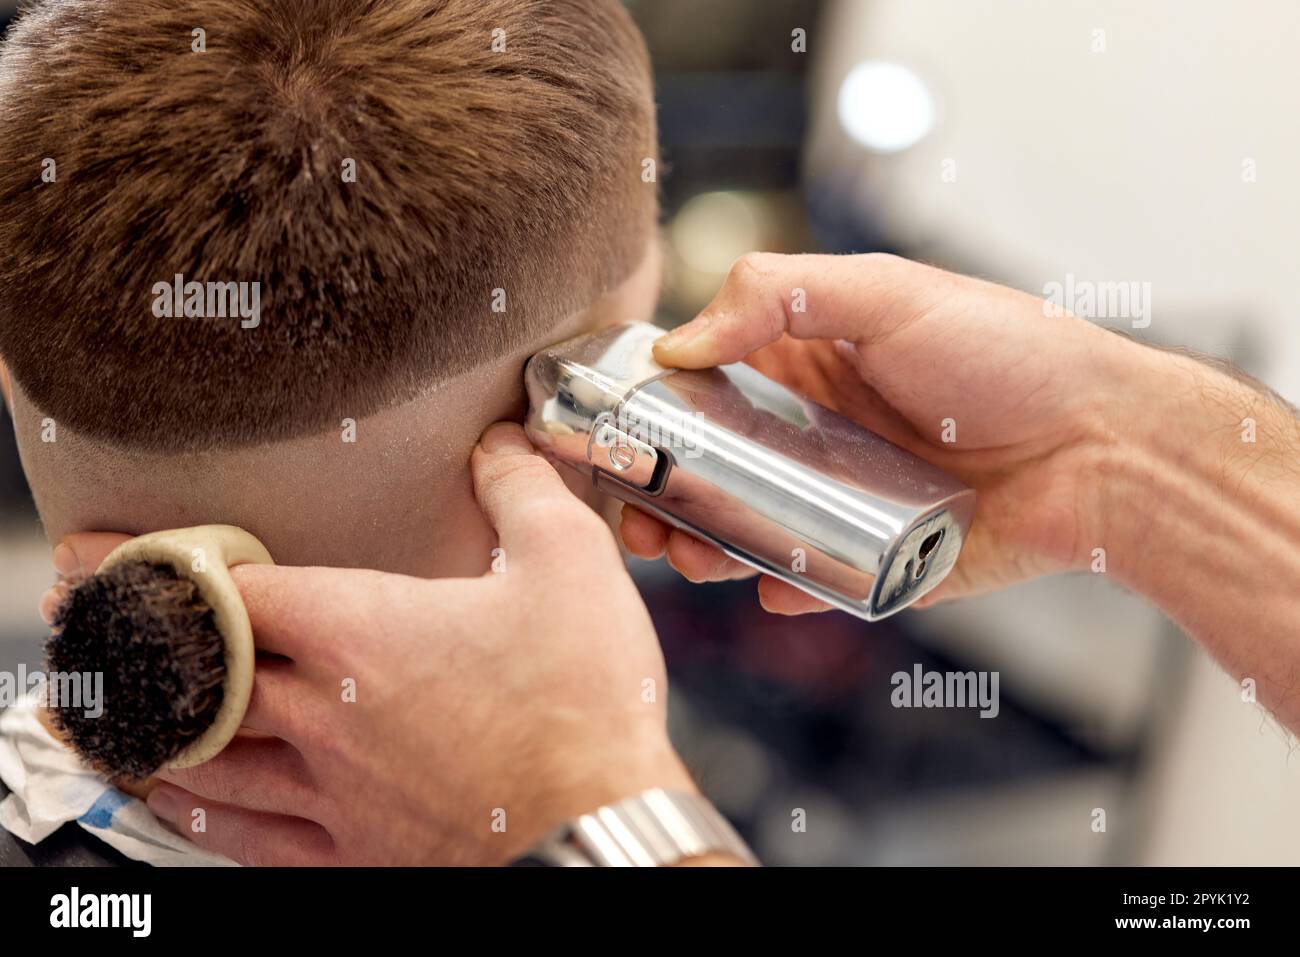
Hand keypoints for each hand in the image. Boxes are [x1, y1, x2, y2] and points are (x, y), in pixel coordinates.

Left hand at [45, 423, 696, 864]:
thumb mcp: (570, 565)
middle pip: (193, 673)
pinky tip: (177, 795)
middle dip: (134, 640)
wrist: (603, 826)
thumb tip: (500, 439)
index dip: (162, 566)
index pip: (227, 591)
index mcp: (360, 631)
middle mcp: (323, 712)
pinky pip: (244, 834)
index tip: (108, 551)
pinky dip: (195, 808)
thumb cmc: (584, 701)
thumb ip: (520, 487)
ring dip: (148, 725)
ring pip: (203, 756)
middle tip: (82, 619)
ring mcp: (329, 789)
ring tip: (108, 705)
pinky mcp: (351, 850)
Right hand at [620, 252, 1144, 611]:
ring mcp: (843, 502)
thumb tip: (679, 344)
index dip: (652, 413)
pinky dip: (786, 588)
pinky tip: (773, 587)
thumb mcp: (887, 291)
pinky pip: (815, 581)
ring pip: (749, 531)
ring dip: (706, 547)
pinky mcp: (879, 562)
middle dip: (663, 496)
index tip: (613, 436)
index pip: (703, 387)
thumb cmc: (1007, 354)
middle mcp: (816, 436)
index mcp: (806, 366)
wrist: (1106, 447)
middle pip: (711, 470)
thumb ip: (777, 295)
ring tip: (691, 557)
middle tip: (637, 521)